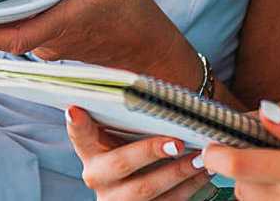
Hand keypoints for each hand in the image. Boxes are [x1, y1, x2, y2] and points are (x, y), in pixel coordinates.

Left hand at [0, 0, 198, 83]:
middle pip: (5, 35)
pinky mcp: (51, 46)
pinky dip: (8, 20)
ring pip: (12, 35)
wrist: (147, 48)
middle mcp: (52, 41)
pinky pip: (23, 34)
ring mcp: (50, 48)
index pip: (18, 37)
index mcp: (65, 23)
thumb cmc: (133, 12)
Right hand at [66, 107, 214, 200]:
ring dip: (178, 173)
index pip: (79, 134)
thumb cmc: (133, 148)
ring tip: (202, 157)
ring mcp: (115, 199)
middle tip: (177, 142)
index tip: (75, 110)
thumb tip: (149, 90)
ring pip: (146, 190)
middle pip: (121, 164)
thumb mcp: (124, 133)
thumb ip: (128, 114)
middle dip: (151, 151)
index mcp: (90, 151)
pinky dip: (189, 188)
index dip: (77, 124)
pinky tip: (204, 173)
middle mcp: (97, 177)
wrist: (134, 189)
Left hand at [202, 102, 279, 200]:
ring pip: (250, 199)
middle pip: (239, 185)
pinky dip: (265, 193)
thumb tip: (263, 112)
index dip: (217, 153)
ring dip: (251, 179)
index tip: (212, 139)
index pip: (242, 167)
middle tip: (257, 141)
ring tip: (277, 159)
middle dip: (237, 162)